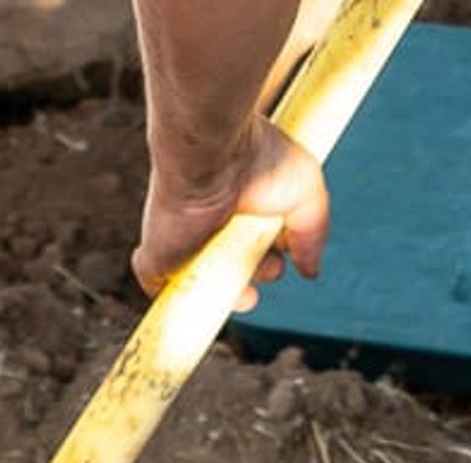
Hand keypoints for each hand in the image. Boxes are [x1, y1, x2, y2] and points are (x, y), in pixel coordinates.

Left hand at [132, 115, 329, 304]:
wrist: (213, 150)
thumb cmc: (257, 157)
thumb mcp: (306, 191)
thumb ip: (313, 232)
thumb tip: (309, 273)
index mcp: (241, 204)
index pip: (253, 245)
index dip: (272, 260)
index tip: (283, 250)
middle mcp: (211, 223)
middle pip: (230, 268)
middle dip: (255, 278)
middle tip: (265, 267)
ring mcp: (182, 240)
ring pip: (201, 284)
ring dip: (226, 296)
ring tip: (244, 289)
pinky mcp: (157, 254)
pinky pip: (159, 289)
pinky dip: (176, 304)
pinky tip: (199, 304)